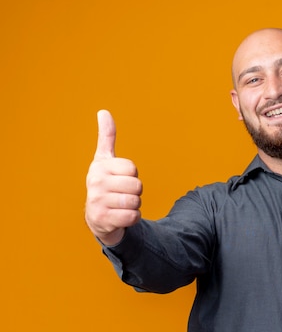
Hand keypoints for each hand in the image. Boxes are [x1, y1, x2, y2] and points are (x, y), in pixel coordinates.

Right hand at [85, 110, 141, 244]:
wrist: (97, 217)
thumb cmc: (105, 184)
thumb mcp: (104, 160)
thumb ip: (107, 137)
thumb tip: (103, 112)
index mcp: (99, 166)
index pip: (132, 168)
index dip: (133, 175)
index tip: (121, 178)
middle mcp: (95, 183)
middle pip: (137, 185)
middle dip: (136, 192)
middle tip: (123, 194)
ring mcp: (97, 202)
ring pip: (136, 201)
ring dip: (135, 205)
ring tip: (121, 205)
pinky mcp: (103, 220)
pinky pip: (133, 216)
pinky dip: (133, 218)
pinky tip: (121, 216)